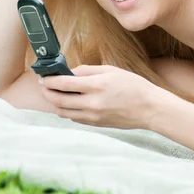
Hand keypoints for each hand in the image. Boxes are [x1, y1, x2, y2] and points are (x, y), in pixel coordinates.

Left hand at [40, 65, 161, 129]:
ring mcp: (93, 116)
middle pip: (58, 100)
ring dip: (55, 103)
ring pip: (63, 112)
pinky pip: (74, 118)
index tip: (44, 77)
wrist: (149, 108)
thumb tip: (69, 71)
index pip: (63, 83)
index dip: (49, 80)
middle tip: (45, 85)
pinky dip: (67, 110)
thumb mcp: (111, 70)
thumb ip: (87, 70)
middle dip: (47, 92)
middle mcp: (92, 103)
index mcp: (97, 85)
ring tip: (54, 94)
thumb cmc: (133, 86)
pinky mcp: (95, 124)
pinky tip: (70, 102)